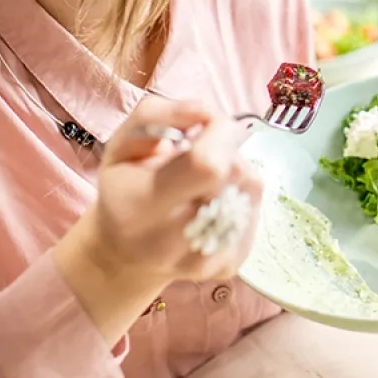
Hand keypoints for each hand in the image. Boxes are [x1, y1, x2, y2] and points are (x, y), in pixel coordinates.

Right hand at [54, 97, 263, 341]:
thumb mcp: (121, 143)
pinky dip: (240, 194)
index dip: (219, 133)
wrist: (125, 254)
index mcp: (141, 206)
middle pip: (235, 174)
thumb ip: (157, 115)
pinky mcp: (230, 265)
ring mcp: (206, 260)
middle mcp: (173, 242)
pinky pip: (255, 209)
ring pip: (251, 188)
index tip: (206, 125)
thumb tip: (206, 111)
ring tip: (204, 180)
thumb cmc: (124, 189)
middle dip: (226, 149)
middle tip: (202, 152)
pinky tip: (214, 200)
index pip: (207, 165)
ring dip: (235, 170)